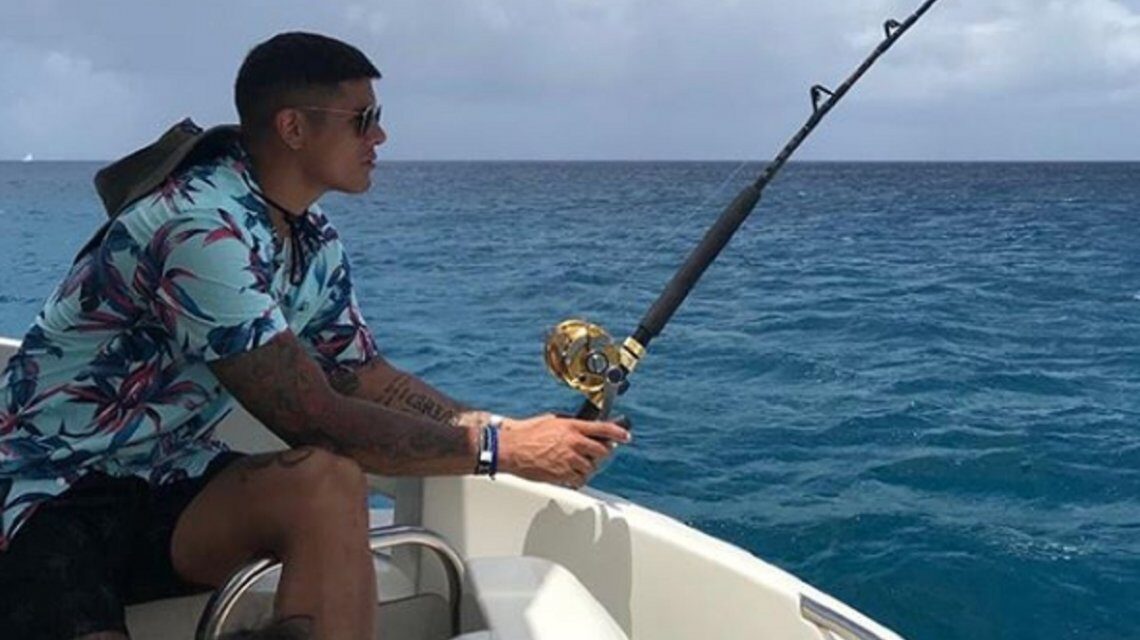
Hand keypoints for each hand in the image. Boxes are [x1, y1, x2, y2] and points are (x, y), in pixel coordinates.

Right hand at [498, 414, 630, 487]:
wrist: (511, 449)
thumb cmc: (527, 434)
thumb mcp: (552, 421)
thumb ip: (570, 425)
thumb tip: (583, 428)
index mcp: (572, 426)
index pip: (603, 429)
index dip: (618, 433)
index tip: (626, 436)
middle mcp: (574, 442)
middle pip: (602, 450)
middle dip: (601, 452)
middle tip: (596, 453)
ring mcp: (569, 460)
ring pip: (591, 467)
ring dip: (587, 466)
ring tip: (576, 463)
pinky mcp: (562, 474)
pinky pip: (579, 479)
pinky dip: (577, 478)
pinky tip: (570, 474)